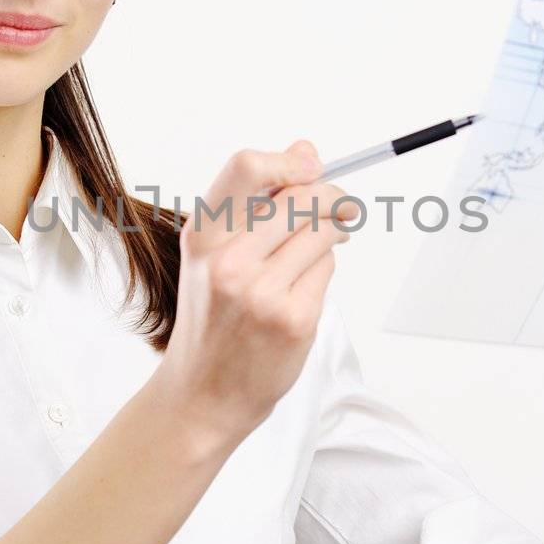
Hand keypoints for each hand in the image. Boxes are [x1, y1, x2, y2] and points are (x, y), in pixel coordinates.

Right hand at [154, 140, 358, 448]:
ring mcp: (263, 292)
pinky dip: (322, 273)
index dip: (289, 162)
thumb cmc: (212, 320)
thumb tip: (306, 150)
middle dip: (332, 197)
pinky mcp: (295, 318)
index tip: (310, 168)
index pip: (248, 168)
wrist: (203, 393)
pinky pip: (328, 269)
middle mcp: (229, 261)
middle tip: (339, 208)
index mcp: (203, 236)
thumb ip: (256, 202)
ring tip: (310, 255)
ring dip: (328, 236)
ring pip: (323, 231)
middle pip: (304, 196)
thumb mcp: (214, 255)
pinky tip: (300, 293)